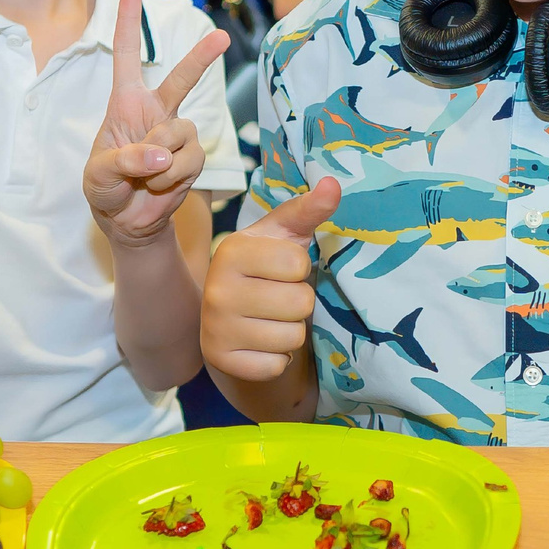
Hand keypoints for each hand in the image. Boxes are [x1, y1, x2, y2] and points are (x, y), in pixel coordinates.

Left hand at [84, 0, 229, 247]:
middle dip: (202, 57)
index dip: (130, 21)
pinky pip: (189, 160)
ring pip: (181, 133)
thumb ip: (125, 160)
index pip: (128, 55)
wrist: (128, 221)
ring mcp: (177, 135)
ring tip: (145, 177)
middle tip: (221, 37)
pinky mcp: (193, 159)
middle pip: (180, 78)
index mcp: (126, 104)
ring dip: (161, 160)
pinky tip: (159, 185)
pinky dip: (172, 177)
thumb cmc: (105, 189)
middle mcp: (155, 112)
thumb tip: (160, 154)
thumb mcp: (99, 175)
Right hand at [202, 176, 342, 379]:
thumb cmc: (269, 273)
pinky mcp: (221, 361)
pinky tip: (261, 345)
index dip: (300, 270)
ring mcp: (215, 328)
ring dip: (291, 332)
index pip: (297, 263)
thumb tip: (334, 184)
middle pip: (299, 302)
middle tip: (278, 300)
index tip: (281, 271)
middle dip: (299, 303)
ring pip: (291, 335)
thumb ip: (309, 210)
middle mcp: (216, 288)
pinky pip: (275, 364)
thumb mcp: (286, 238)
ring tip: (271, 322)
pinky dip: (277, 359)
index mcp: (232, 250)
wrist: (235, 327)